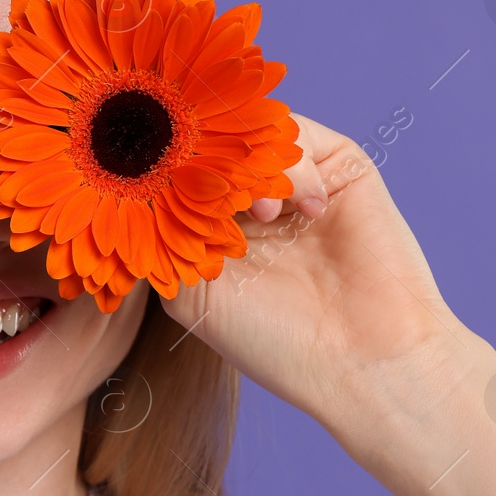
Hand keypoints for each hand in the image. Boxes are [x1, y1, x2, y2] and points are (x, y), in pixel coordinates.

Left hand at [160, 113, 477, 441]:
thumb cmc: (272, 339)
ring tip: (260, 213)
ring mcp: (296, 181)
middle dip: (203, 158)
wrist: (360, 362)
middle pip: (213, 142)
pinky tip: (294, 209)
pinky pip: (301, 137)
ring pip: (254, 133)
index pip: (177, 170)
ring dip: (247, 164)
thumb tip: (135, 182)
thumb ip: (159, 235)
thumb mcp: (190, 290)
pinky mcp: (342, 169)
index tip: (155, 180)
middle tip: (206, 189)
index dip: (165, 169)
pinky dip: (291, 164)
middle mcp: (253, 197)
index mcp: (214, 223)